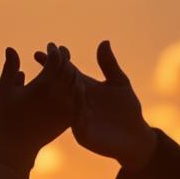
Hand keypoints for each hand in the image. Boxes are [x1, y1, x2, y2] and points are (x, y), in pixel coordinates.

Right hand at [0, 43, 76, 174]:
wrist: (17, 146)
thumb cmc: (6, 118)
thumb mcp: (4, 91)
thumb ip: (9, 68)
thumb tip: (10, 48)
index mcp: (43, 86)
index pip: (56, 59)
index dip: (54, 50)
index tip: (50, 46)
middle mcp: (58, 95)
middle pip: (68, 68)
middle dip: (64, 57)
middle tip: (60, 51)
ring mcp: (66, 108)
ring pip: (76, 82)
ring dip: (71, 71)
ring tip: (65, 65)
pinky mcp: (70, 118)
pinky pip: (78, 98)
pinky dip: (75, 87)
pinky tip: (70, 83)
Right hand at [58, 40, 155, 170]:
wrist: (136, 136)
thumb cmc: (128, 109)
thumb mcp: (119, 83)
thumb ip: (109, 64)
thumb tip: (104, 42)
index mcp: (83, 89)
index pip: (66, 72)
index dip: (56, 61)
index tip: (44, 48)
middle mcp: (76, 103)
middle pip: (62, 86)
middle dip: (54, 74)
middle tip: (48, 61)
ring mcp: (78, 119)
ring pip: (66, 104)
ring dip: (64, 91)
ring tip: (64, 75)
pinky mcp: (83, 135)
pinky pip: (77, 121)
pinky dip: (78, 109)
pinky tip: (80, 96)